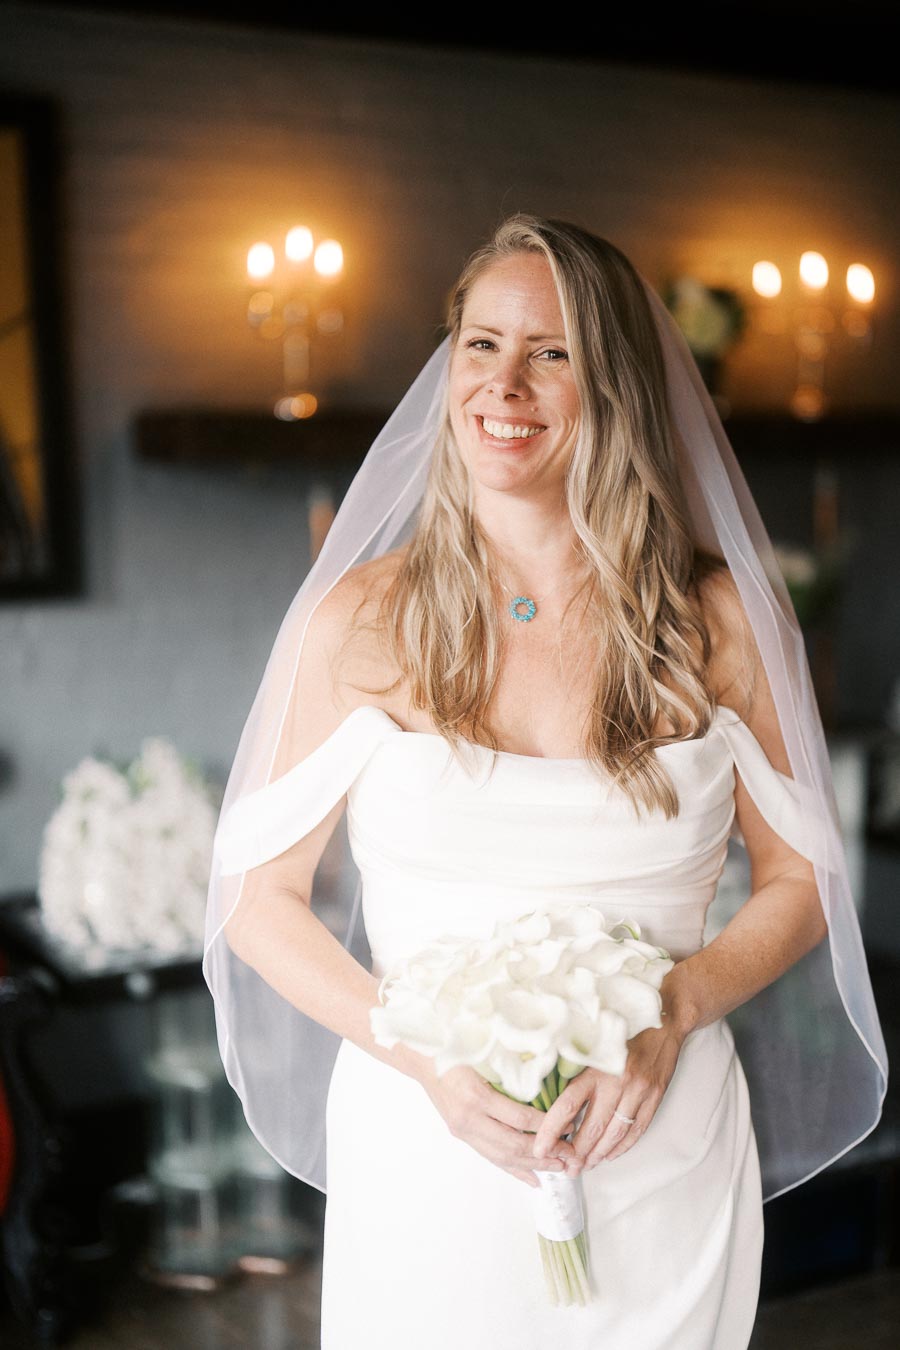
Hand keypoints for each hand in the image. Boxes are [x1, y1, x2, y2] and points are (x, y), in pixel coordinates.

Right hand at [418, 1063, 581, 1187]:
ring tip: (558, 1168)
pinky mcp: (462, 1135)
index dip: (546, 1126)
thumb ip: (511, 1072)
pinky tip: (532, 1178)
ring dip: (533, 1165)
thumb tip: (548, 1083)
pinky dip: (513, 1169)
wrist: (424, 1060)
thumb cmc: (456, 1051)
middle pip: (513, 1144)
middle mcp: (469, 1119)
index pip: (519, 1120)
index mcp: (476, 1097)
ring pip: (503, 1156)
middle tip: (570, 1156)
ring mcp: (464, 1130)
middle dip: (545, 1153)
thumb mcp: (484, 1055)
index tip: (568, 1127)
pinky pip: (491, 1157)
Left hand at [532, 1023, 684, 1170]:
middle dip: (577, 1153)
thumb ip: (576, 1067)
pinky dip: (622, 1147)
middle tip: (567, 1167)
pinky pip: (637, 1130)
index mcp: (596, 1067)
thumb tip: (549, 1096)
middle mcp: (617, 1081)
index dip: (552, 1131)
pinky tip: (611, 1154)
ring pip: (615, 1134)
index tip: (540, 1149)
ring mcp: (639, 1091)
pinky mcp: (655, 1097)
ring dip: (599, 1154)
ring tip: (586, 1165)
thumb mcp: (594, 1042)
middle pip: (592, 1127)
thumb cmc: (623, 1030)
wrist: (664, 1019)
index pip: (568, 1105)